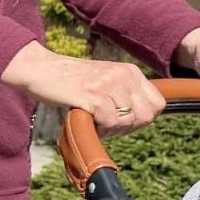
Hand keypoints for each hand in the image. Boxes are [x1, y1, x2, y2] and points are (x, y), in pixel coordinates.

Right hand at [0, 42, 163, 134]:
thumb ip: (126, 95)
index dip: (143, 119)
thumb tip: (145, 119)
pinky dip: (99, 128)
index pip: (158, 104)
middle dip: (128, 128)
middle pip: (147, 116)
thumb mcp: (107, 82)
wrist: (41, 70)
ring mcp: (109, 84)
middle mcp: (124, 75)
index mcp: (131, 72)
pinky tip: (87, 119)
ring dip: (111, 129)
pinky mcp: (92, 94)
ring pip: (129, 121)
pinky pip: (110, 121)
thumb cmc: (73, 82)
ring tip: (94, 120)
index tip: (124, 121)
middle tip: (107, 125)